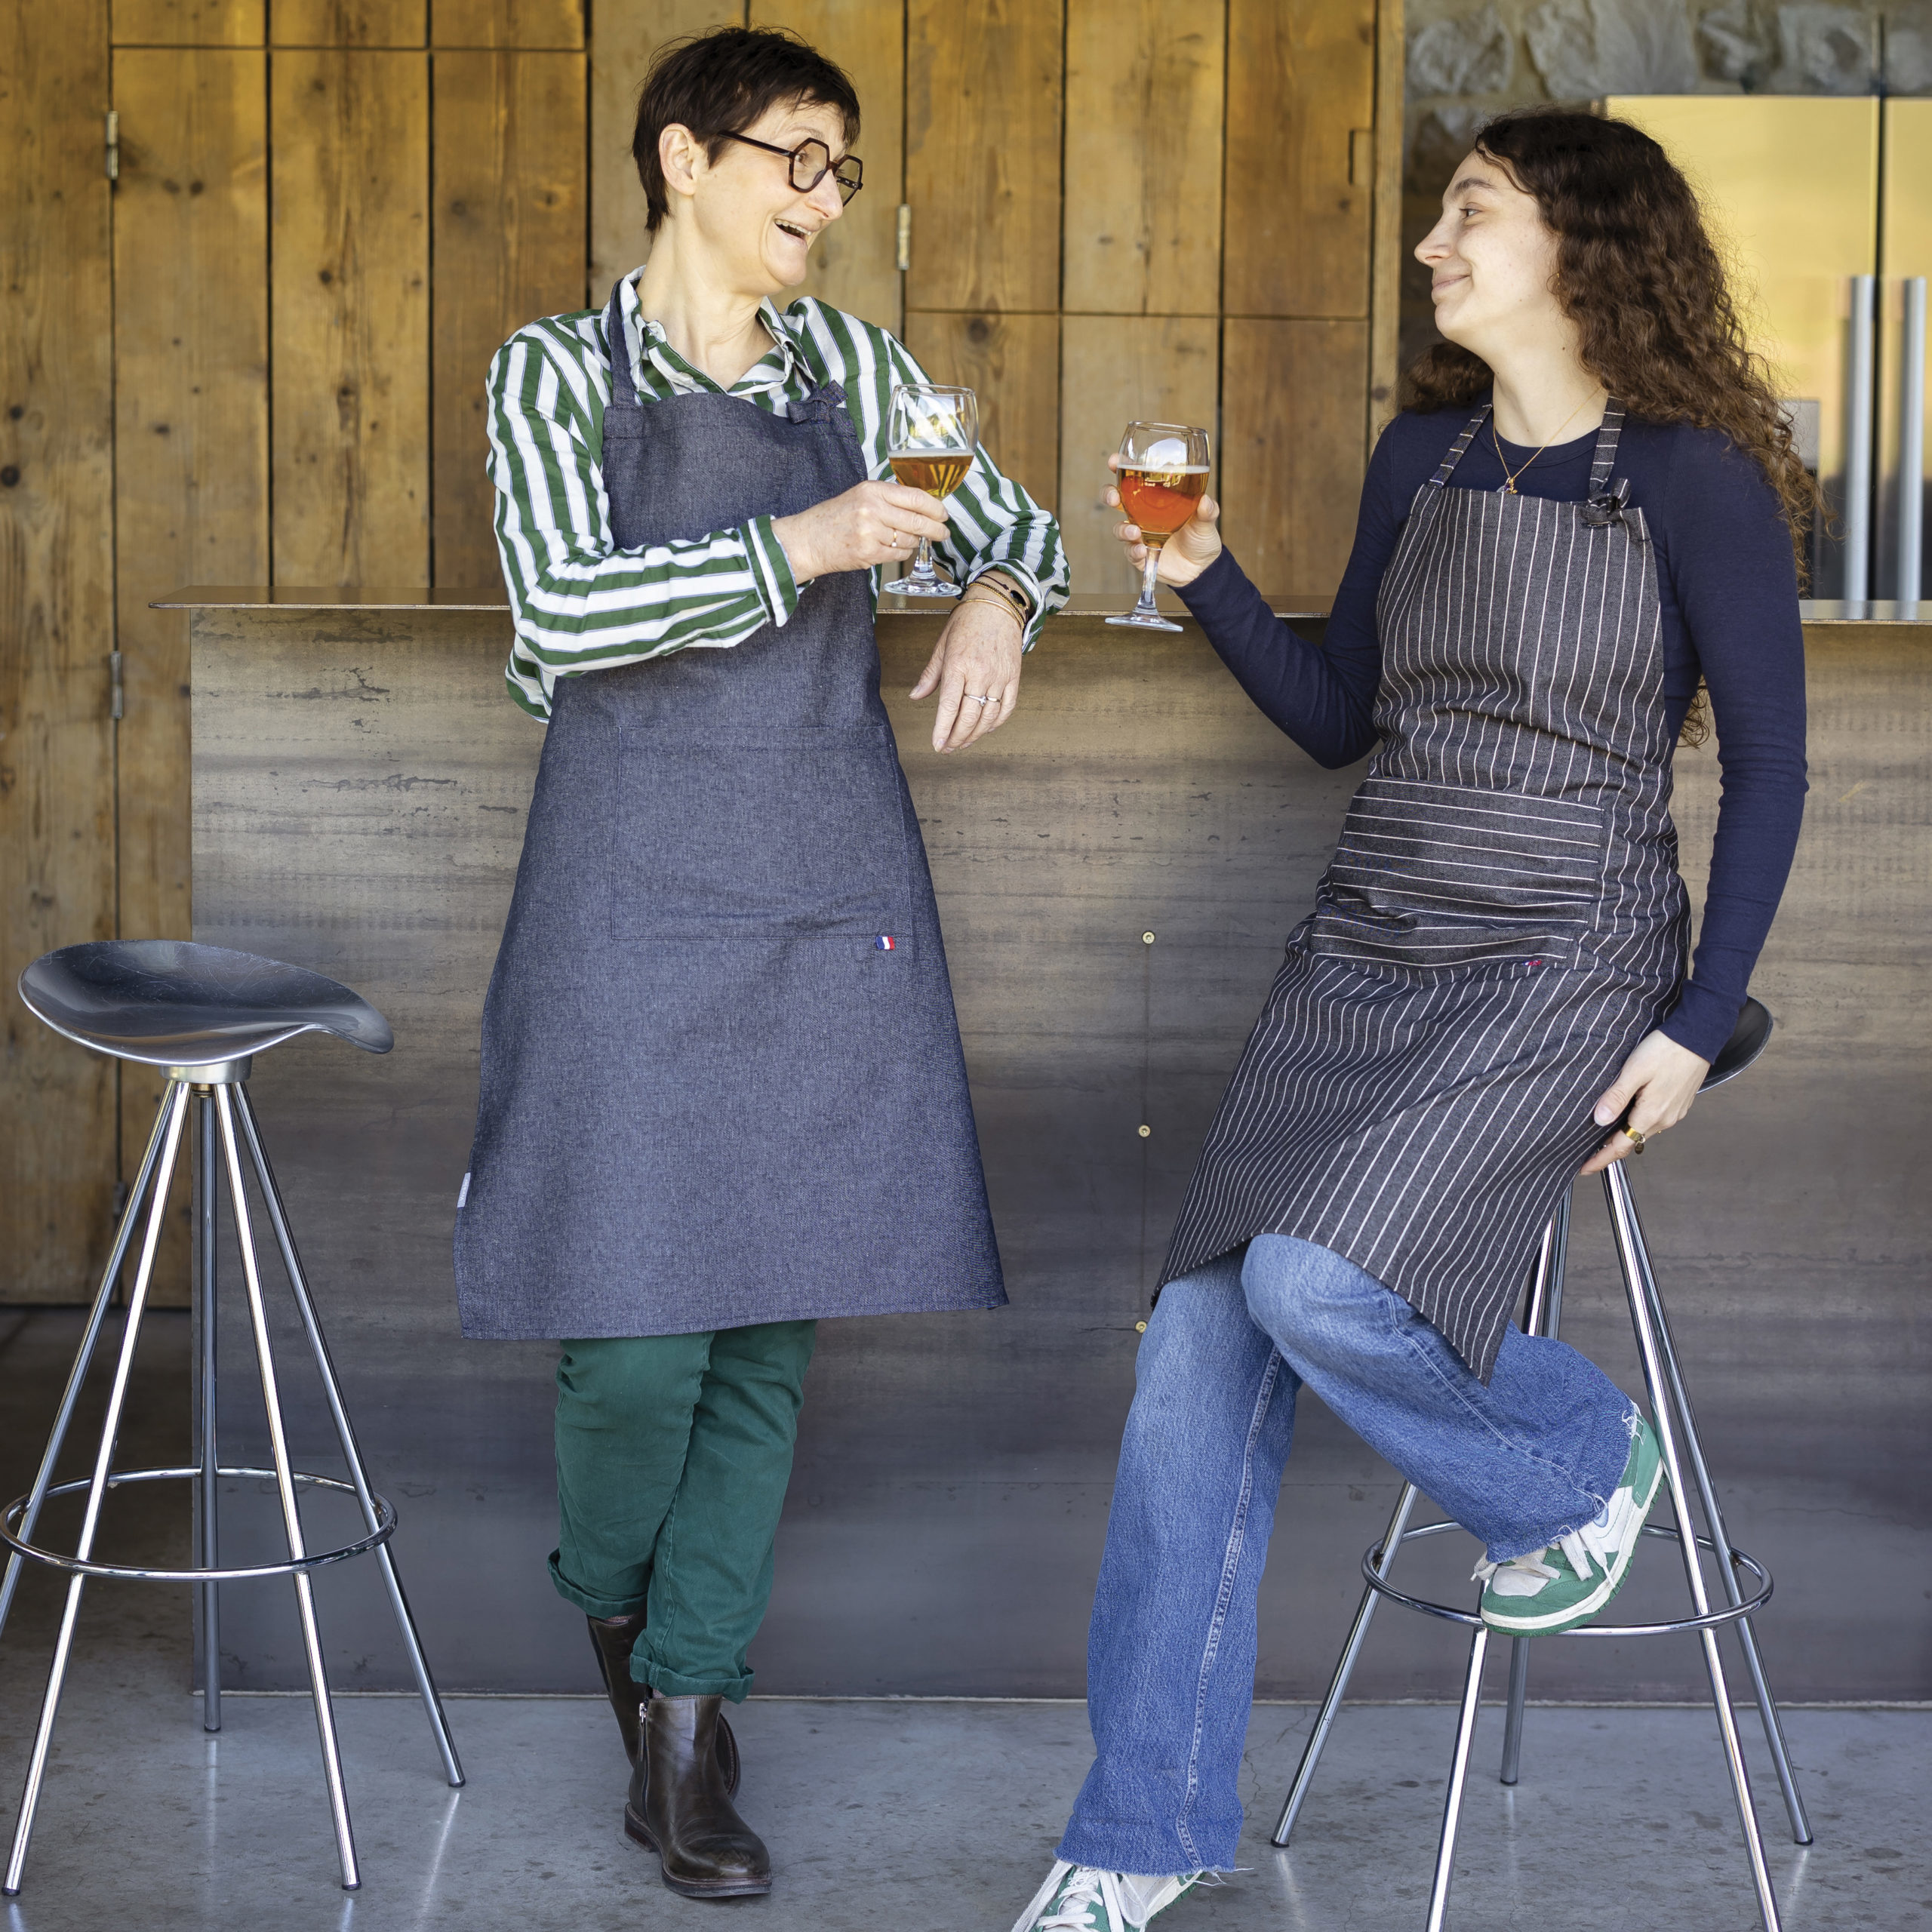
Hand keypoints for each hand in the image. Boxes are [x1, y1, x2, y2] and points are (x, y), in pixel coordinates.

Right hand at [771, 481, 949, 582]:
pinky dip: (901, 554)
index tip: (943, 514)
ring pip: (909, 540)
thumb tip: (923, 508)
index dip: (935, 507)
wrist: (809, 539)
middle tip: (943, 533)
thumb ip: (889, 499)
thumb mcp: (861, 496)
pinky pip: (898, 555)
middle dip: (936, 529)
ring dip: (913, 542)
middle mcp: (873, 509)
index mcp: (872, 490)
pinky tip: (892, 549)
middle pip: (918, 520)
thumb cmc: (835, 518)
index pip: (915, 497)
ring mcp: (871, 532)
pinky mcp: (869, 553)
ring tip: (902, 540)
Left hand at [909, 594, 1023, 752]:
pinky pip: (1006, 708)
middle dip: (957, 737)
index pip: (949, 706)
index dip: (942, 729)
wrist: (998, 605)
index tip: (937, 744)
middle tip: (948, 748)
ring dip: (975, 735)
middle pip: (969, 717)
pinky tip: (985, 729)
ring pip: (988, 717)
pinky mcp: (1013, 678)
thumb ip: (930, 675)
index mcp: (958, 665)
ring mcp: (999, 677)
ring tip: (963, 743)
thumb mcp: (942, 645)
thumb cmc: (967, 622)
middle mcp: (980, 673)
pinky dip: (996, 723)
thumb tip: (915, 696)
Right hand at [1105, 454, 1223, 587]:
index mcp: (1155, 497)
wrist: (1201, 567)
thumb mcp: (1207, 520)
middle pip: (1116, 499)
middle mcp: (1142, 513)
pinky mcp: (1139, 554)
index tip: (1114, 461)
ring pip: (1119, 527)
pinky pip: (1129, 552)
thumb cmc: (1200, 536)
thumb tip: (1205, 500)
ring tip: (1135, 532)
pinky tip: (1142, 550)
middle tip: (1113, 497)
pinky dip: (1133, 551)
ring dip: (1123, 528)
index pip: (1134, 478)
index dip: (1121, 467)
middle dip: (1109, 494)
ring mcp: (1139, 534)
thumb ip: (1207, 510)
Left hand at [1578, 1030, 1710, 1174]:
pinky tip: (1626, 1116)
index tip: (1583, 1169)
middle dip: (1608, 1150)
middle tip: (1587, 1153)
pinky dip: (1636, 1124)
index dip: (1600, 1160)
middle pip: (1631, 1141)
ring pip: (1642, 1131)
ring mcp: (1674, 1112)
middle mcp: (1665, 1119)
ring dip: (1623, 1136)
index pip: (1620, 1147)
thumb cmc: (1666, 1050)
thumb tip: (1599, 1119)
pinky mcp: (1678, 1104)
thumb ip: (1616, 1096)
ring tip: (1602, 1136)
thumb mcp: (1634, 1071)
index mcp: (1651, 1115)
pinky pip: (1653, 1121)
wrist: (1699, 1036)